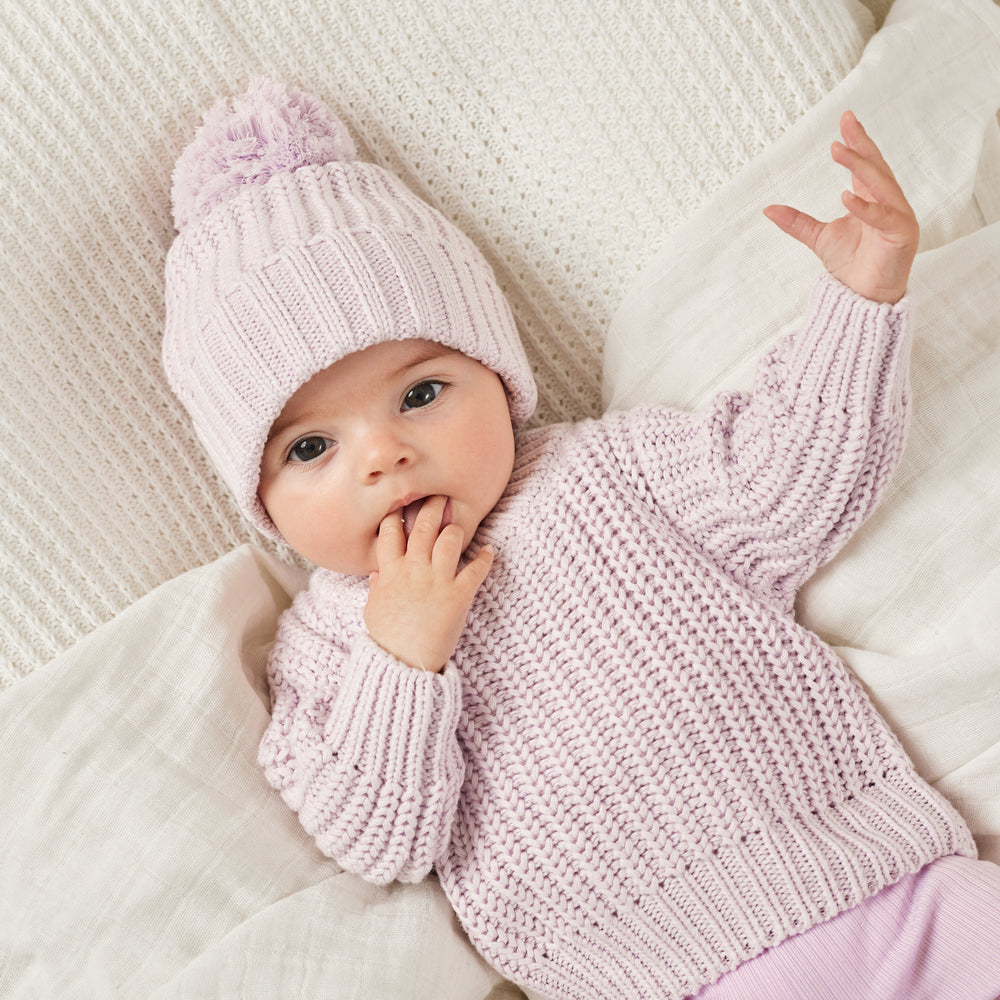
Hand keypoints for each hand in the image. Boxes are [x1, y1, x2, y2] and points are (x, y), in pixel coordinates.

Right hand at [364, 495, 492, 671]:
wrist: (404, 664)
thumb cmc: (387, 639)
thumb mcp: (373, 610)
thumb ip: (378, 587)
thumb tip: (378, 572)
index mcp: (390, 572)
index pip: (391, 531)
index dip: (398, 513)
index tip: (405, 503)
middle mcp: (413, 570)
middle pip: (424, 526)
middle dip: (433, 506)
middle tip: (441, 495)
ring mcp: (437, 582)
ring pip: (450, 539)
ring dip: (456, 528)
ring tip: (460, 523)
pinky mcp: (458, 596)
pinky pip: (476, 569)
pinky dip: (485, 558)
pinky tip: (489, 551)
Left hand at [764, 110, 917, 303]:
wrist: (862, 298)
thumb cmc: (850, 265)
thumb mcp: (819, 238)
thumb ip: (797, 222)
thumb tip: (768, 208)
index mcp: (873, 198)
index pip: (866, 164)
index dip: (857, 142)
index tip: (846, 119)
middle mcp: (889, 203)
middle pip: (876, 168)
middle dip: (861, 145)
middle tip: (845, 126)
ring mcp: (899, 217)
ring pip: (882, 186)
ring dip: (861, 167)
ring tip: (839, 151)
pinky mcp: (903, 235)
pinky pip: (885, 217)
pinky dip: (866, 207)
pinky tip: (847, 195)